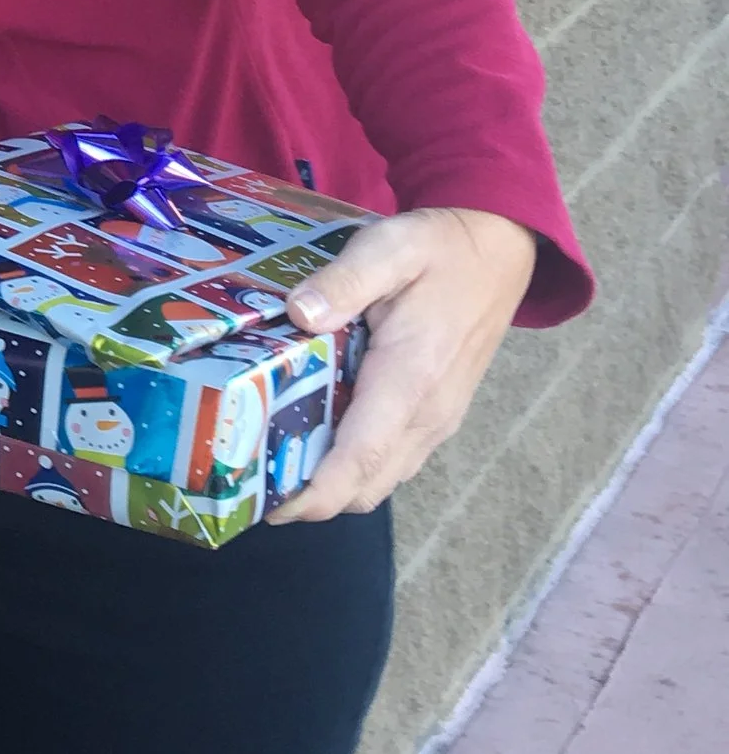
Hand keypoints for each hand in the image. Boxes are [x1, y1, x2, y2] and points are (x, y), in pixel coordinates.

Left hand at [268, 206, 537, 523]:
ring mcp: (437, 420)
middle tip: (253, 480)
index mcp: (411, 379)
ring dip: (333, 485)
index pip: (360, 460)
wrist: (501, 250)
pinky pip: (393, 461)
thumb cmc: (440, 249)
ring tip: (276, 463)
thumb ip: (344, 281)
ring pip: (381, 480)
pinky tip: (316, 436)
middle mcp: (428, 415)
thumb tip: (298, 314)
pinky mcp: (438, 415)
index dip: (314, 495)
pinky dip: (355, 467)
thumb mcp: (389, 247)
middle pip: (366, 487)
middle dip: (311, 499)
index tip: (268, 506)